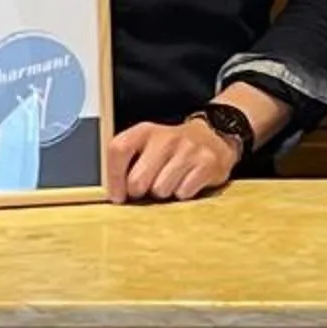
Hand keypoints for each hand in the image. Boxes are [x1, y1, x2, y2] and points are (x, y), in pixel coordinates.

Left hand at [108, 118, 239, 202]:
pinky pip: (183, 193)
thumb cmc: (172, 149)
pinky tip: (186, 182)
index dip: (113, 178)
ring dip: (163, 193)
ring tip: (170, 182)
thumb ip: (127, 164)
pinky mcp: (207, 162)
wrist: (213, 136)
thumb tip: (113, 193)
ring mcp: (188, 149)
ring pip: (160, 190)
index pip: (118, 150)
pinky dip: (183, 194)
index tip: (117, 196)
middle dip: (139, 192)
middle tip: (148, 188)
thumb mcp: (147, 146)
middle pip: (137, 180)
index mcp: (145, 131)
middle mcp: (166, 137)